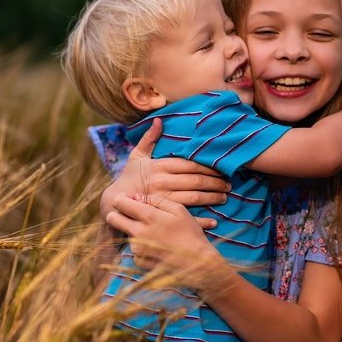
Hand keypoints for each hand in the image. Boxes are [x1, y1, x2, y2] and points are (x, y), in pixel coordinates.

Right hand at [100, 118, 230, 227]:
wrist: (113, 202)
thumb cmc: (128, 178)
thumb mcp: (137, 156)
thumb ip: (149, 139)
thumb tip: (159, 120)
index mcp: (160, 166)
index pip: (190, 164)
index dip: (208, 167)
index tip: (222, 168)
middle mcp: (162, 182)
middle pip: (195, 181)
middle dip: (215, 182)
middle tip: (229, 184)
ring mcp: (163, 199)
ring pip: (194, 198)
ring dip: (212, 197)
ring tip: (224, 196)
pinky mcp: (162, 215)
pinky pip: (185, 217)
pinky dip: (201, 220)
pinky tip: (214, 221)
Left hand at [105, 193, 224, 287]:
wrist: (197, 264)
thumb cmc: (190, 234)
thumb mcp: (179, 210)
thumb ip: (156, 200)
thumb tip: (135, 197)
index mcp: (149, 217)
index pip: (120, 203)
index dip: (121, 199)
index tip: (127, 200)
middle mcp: (138, 233)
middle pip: (113, 219)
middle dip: (117, 213)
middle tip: (130, 214)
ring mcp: (137, 249)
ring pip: (124, 233)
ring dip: (133, 231)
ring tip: (155, 233)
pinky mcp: (139, 261)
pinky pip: (134, 248)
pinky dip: (141, 245)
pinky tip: (157, 246)